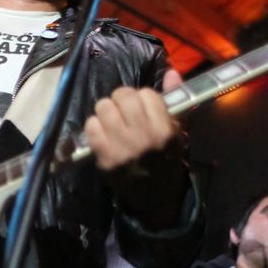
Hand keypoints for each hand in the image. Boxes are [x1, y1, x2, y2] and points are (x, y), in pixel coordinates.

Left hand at [83, 73, 186, 222]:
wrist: (156, 196)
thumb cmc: (166, 159)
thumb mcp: (176, 131)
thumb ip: (173, 100)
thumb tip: (172, 71)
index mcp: (165, 128)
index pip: (146, 93)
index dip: (141, 97)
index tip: (141, 107)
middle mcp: (144, 136)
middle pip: (122, 96)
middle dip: (121, 100)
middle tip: (122, 110)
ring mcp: (122, 147)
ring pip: (103, 107)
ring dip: (106, 111)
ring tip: (111, 121)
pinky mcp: (105, 158)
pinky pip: (90, 127)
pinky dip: (94, 127)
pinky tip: (102, 134)